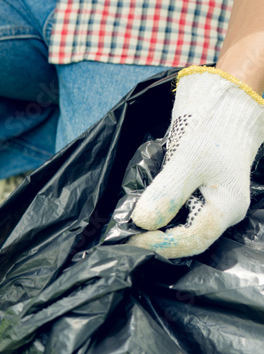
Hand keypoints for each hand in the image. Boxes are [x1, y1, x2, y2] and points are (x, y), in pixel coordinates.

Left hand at [128, 66, 263, 257]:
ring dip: (156, 230)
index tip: (131, 239)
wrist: (221, 108)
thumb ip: (167, 192)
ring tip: (129, 229)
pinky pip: (180, 214)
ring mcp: (213, 205)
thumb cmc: (210, 131)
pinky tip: (142, 213)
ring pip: (182, 228)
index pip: (192, 240)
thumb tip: (143, 222)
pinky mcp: (201, 196)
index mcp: (227, 209)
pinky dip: (161, 216)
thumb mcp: (186, 160)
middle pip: (188, 239)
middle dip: (156, 240)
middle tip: (126, 237)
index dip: (160, 244)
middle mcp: (223, 213)